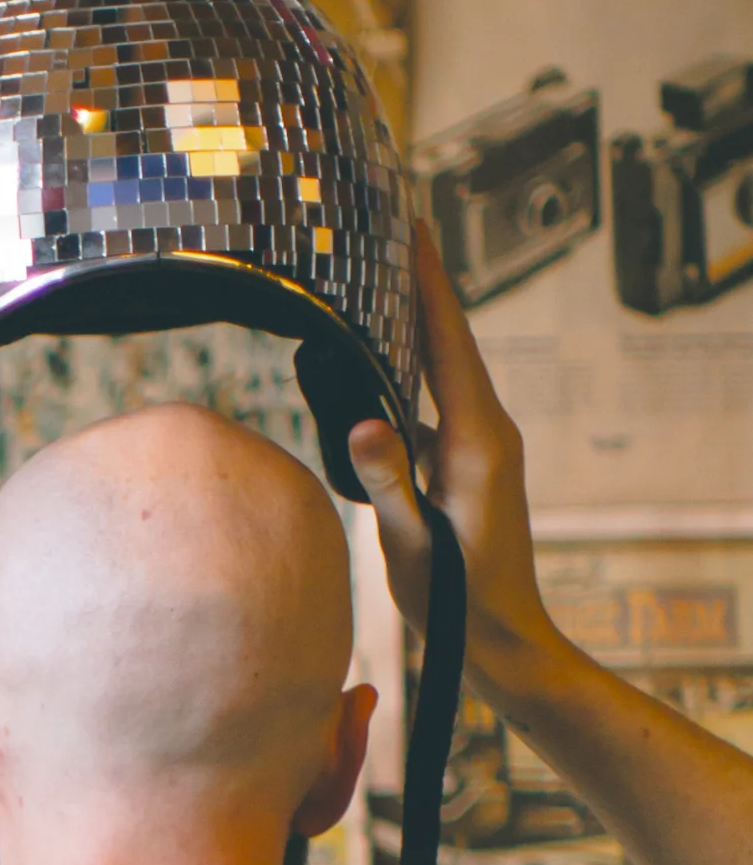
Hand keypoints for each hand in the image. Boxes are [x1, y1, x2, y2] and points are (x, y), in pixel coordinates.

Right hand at [349, 223, 563, 703]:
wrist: (501, 637)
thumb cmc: (457, 598)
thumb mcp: (415, 541)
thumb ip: (389, 479)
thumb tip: (363, 421)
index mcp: (477, 440)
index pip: (448, 341)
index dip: (428, 281)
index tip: (411, 226)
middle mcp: (486, 431)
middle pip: (449, 340)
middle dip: (421, 285)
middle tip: (392, 229)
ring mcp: (480, 446)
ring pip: (444, 368)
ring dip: (415, 324)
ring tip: (384, 276)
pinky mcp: (468, 463)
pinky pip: (437, 399)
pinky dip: (412, 368)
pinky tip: (384, 358)